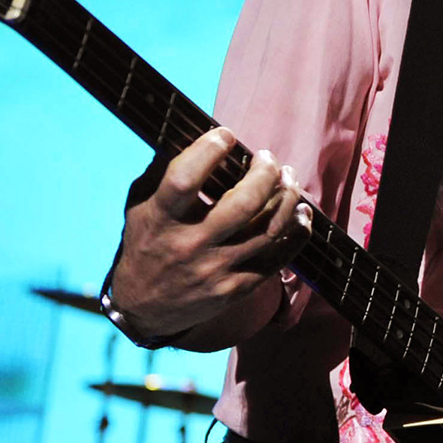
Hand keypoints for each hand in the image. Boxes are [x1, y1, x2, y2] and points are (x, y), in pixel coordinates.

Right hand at [109, 127, 310, 340]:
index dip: (208, 151)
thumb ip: (163, 174)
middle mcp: (190, 244)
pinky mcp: (236, 288)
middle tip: (268, 158)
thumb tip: (194, 134)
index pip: (184, 179)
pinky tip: (301, 212)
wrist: (144, 308)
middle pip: (243, 204)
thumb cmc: (145, 245)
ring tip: (288, 177)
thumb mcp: (140, 208)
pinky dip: (297, 231)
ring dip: (286, 197)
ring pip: (268, 229)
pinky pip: (278, 258)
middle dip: (265, 173)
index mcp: (161, 220)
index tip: (225, 135)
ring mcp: (216, 269)